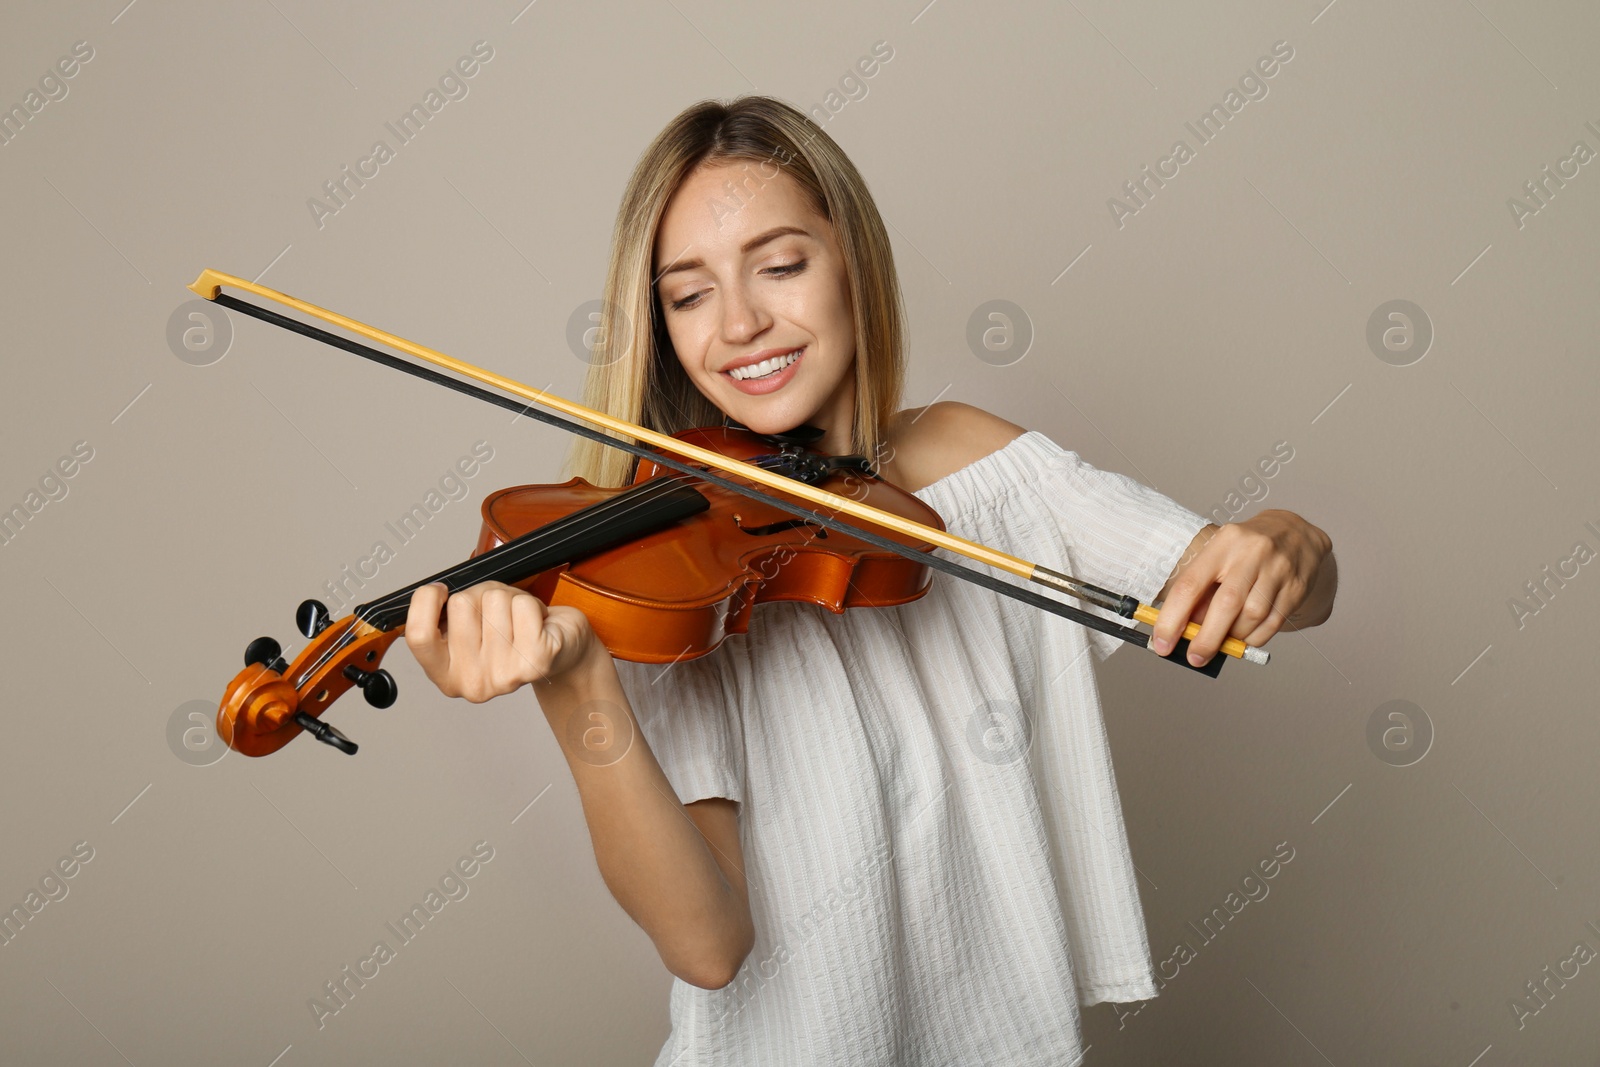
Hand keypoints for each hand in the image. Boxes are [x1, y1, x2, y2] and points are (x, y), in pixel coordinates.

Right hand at [404, 580, 600, 701]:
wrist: (563, 653)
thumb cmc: (514, 635)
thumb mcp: (470, 630)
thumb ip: (446, 617)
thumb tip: (434, 593)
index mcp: (447, 676)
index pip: (418, 635)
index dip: (425, 601)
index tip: (440, 591)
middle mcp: (472, 683)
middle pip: (462, 604)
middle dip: (481, 594)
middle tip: (499, 613)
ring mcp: (504, 676)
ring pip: (494, 600)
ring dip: (510, 598)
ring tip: (520, 619)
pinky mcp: (535, 661)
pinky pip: (523, 606)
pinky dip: (531, 604)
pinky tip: (537, 623)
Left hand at [1151, 510, 1332, 667]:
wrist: (1296, 534)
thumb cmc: (1246, 551)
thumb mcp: (1219, 557)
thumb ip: (1203, 591)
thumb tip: (1185, 631)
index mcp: (1223, 543)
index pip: (1191, 584)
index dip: (1173, 618)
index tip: (1163, 643)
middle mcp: (1251, 554)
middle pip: (1226, 604)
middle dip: (1206, 638)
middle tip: (1195, 658)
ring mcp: (1278, 570)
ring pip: (1252, 617)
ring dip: (1233, 637)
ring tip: (1225, 639)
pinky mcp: (1296, 588)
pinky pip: (1273, 624)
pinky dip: (1254, 638)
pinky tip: (1245, 636)